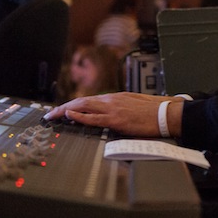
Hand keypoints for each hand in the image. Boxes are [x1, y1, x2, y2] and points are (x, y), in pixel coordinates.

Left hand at [44, 92, 177, 135]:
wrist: (167, 114)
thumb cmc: (156, 112)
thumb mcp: (135, 107)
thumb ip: (123, 110)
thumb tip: (115, 116)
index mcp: (117, 98)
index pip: (89, 100)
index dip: (74, 105)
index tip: (63, 110)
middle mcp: (112, 100)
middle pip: (81, 102)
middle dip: (63, 108)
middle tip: (50, 114)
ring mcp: (113, 108)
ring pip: (83, 106)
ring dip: (65, 111)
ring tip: (53, 115)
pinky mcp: (116, 119)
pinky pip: (93, 118)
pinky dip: (79, 116)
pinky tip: (70, 116)